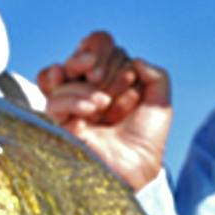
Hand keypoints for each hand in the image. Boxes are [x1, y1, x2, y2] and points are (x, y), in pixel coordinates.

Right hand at [35, 30, 170, 190]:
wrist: (133, 169)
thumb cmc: (144, 141)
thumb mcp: (159, 104)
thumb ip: (156, 75)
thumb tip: (135, 60)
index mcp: (108, 79)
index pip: (98, 45)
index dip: (108, 52)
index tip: (129, 76)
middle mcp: (86, 87)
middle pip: (80, 54)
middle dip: (100, 62)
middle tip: (109, 81)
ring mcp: (69, 104)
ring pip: (63, 74)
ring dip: (89, 87)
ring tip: (104, 105)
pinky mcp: (57, 122)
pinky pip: (54, 101)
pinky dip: (73, 100)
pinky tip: (91, 111)